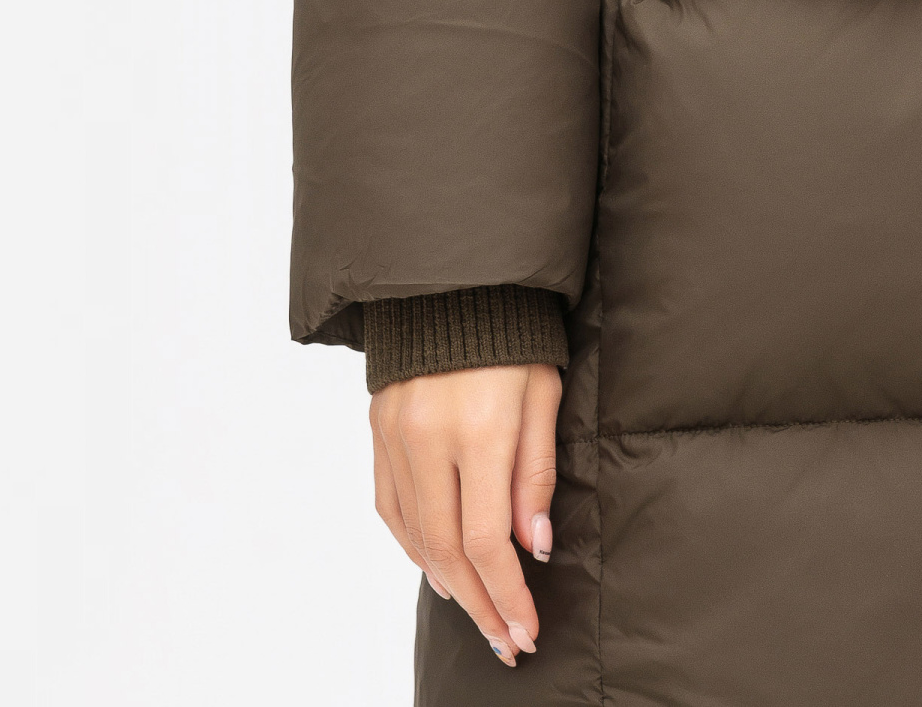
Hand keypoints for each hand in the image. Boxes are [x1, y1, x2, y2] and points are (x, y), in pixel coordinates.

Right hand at [371, 363, 560, 668]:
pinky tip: (437, 567)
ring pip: (414, 535)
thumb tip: (532, 548)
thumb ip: (536, 472)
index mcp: (479, 429)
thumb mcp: (543, 393)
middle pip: (448, 551)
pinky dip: (412, 545)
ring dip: (447, 582)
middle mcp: (429, 439)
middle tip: (504, 640)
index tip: (526, 630)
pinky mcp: (378, 430)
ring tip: (478, 611)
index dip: (507, 595)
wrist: (456, 280)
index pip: (487, 541)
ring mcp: (395, 436)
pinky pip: (389, 506)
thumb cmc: (516, 334)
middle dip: (479, 605)